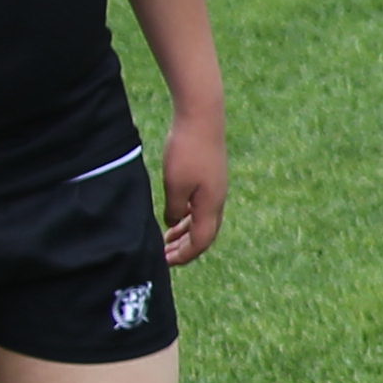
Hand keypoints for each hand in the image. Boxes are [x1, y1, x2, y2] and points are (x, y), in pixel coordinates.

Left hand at [157, 106, 223, 265]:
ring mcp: (215, 189)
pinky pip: (200, 207)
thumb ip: (173, 209)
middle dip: (185, 248)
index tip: (166, 263)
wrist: (202, 119)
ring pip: (202, 220)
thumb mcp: (174, 185)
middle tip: (165, 257)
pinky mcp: (210, 178)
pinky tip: (175, 215)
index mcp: (210, 206)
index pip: (201, 241)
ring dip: (185, 233)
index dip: (184, 255)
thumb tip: (172, 224)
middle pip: (204, 234)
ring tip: (167, 239)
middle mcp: (217, 200)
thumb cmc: (187, 152)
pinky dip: (187, 218)